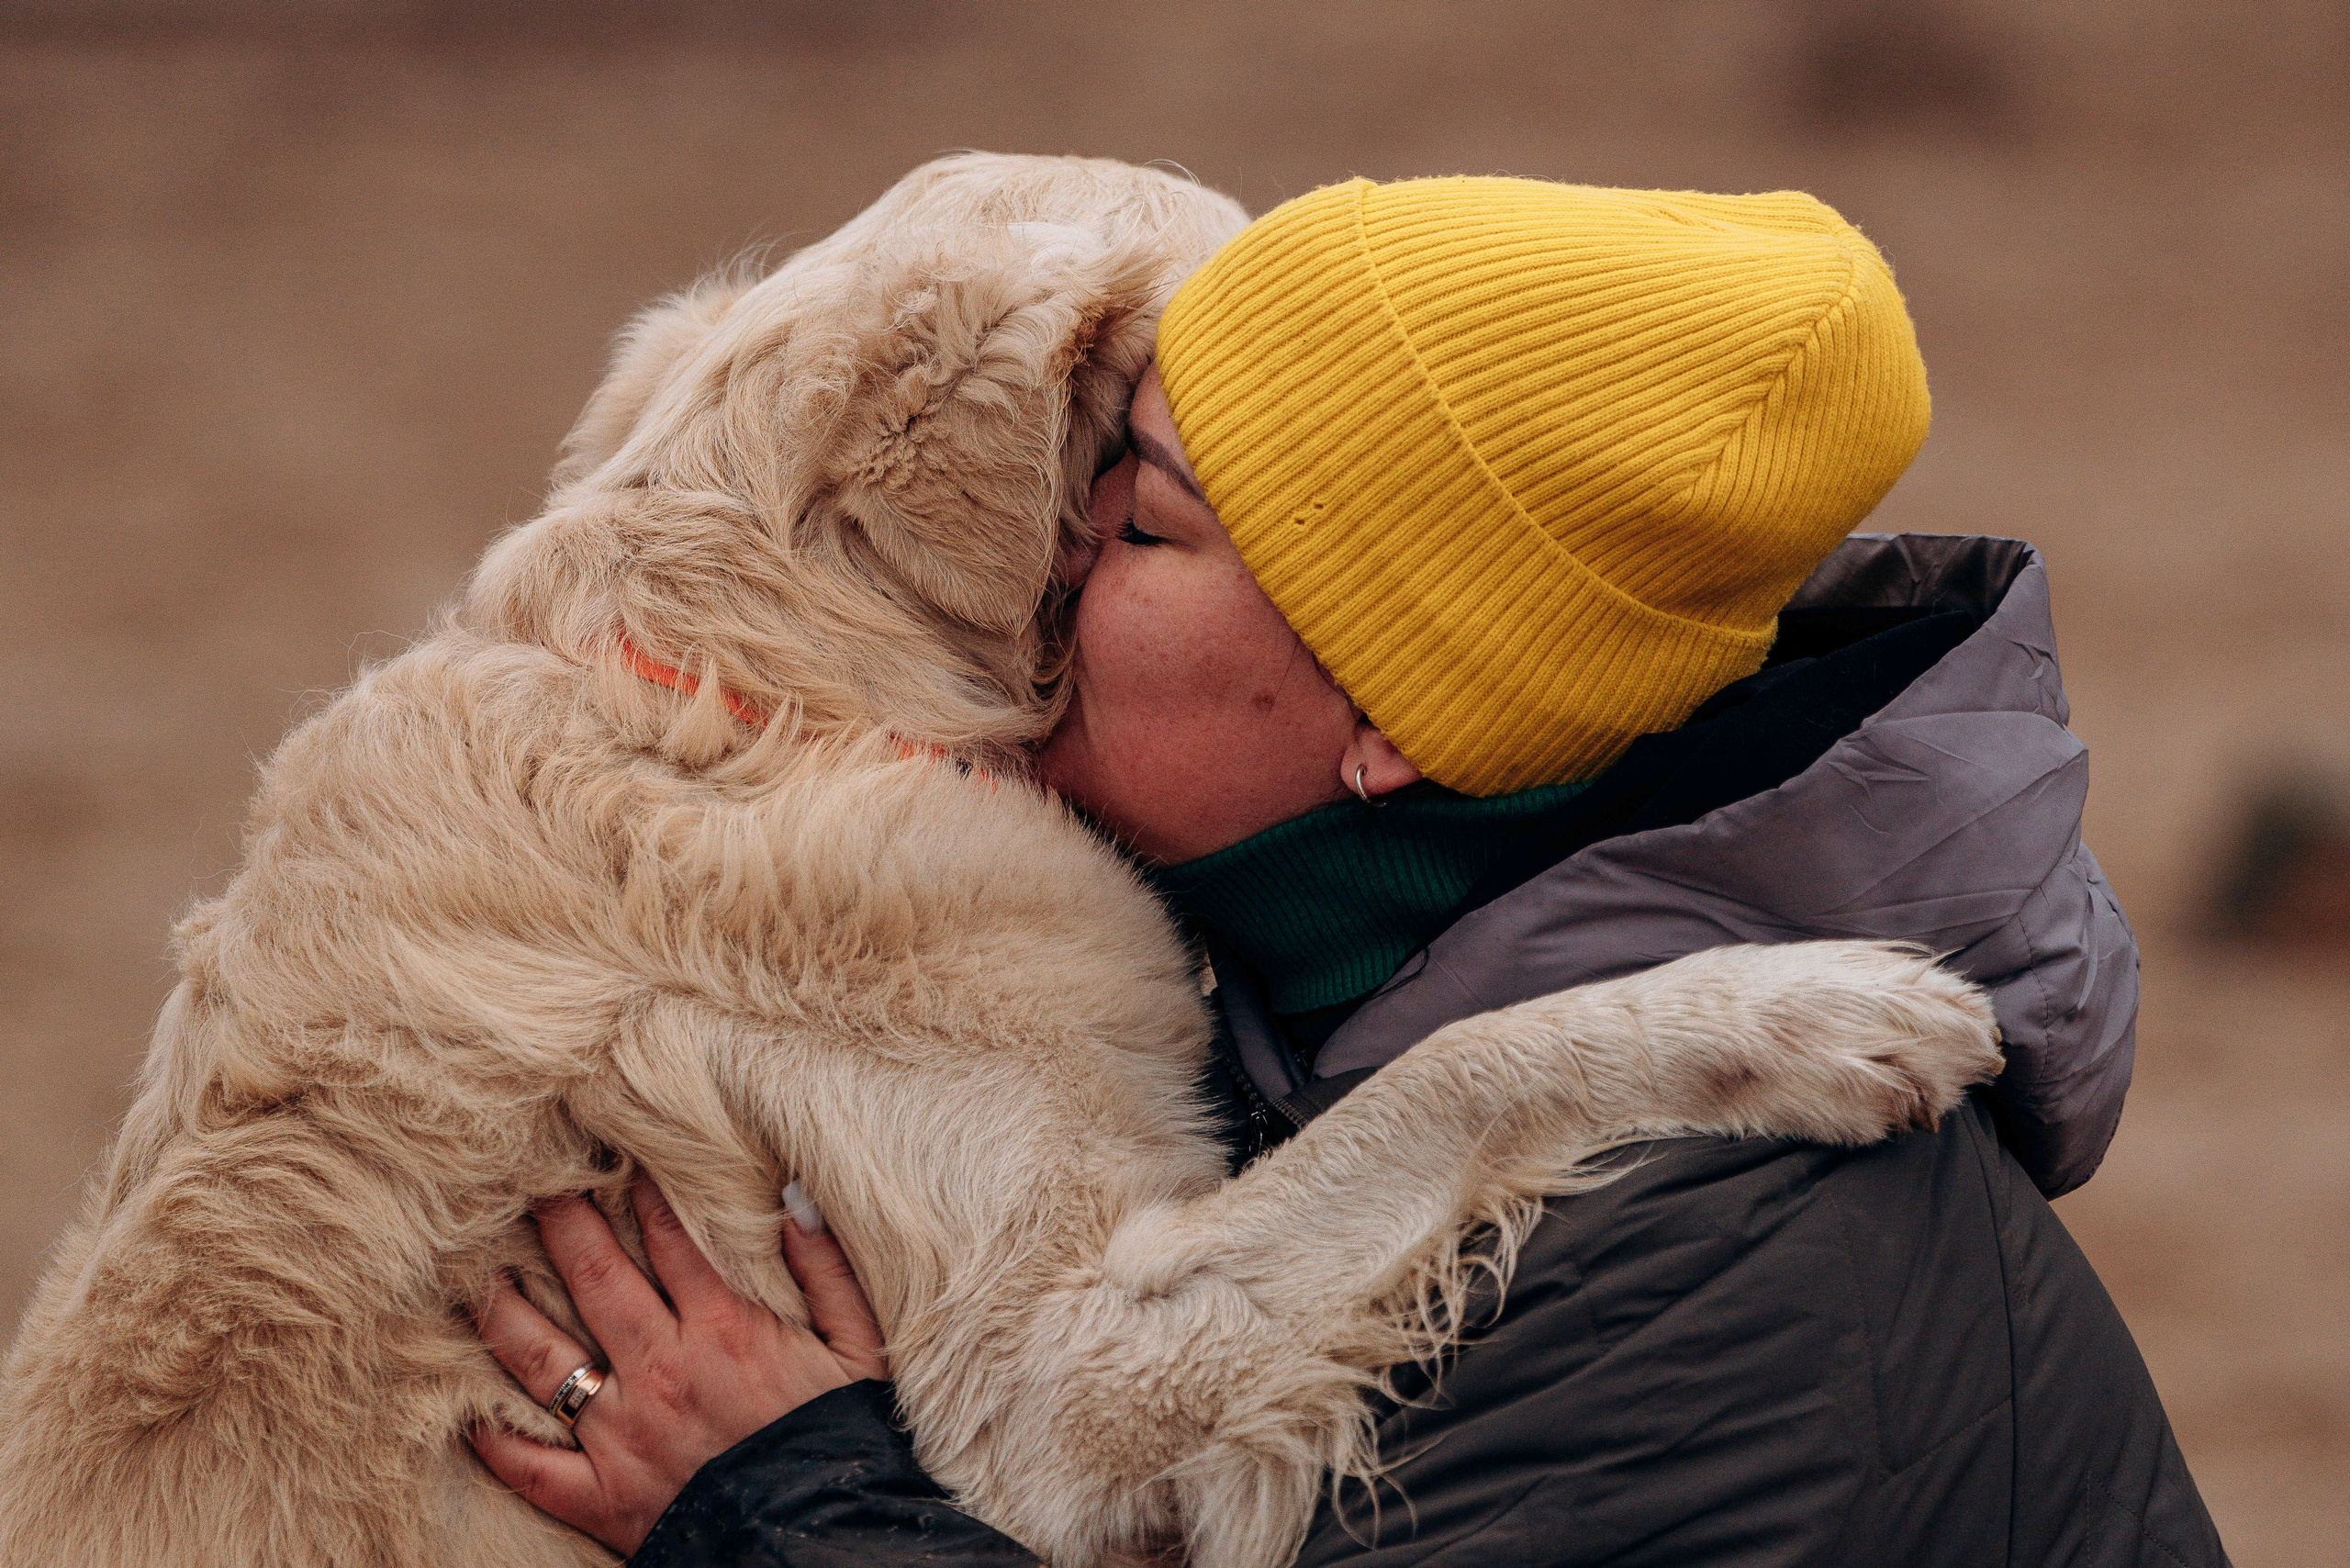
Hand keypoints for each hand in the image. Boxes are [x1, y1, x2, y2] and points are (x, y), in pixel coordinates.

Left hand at [470, 1176, 886, 1555]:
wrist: (819, 1545)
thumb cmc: (843, 1444)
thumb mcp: (861, 1350)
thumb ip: (828, 1273)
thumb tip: (795, 1205)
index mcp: (724, 1329)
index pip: (666, 1236)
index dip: (637, 1189)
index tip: (614, 1154)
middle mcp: (661, 1371)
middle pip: (594, 1276)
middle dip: (558, 1220)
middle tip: (527, 1180)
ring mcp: (621, 1434)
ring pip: (542, 1358)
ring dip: (503, 1308)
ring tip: (476, 1270)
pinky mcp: (599, 1496)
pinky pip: (528, 1464)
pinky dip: (491, 1435)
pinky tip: (467, 1404)